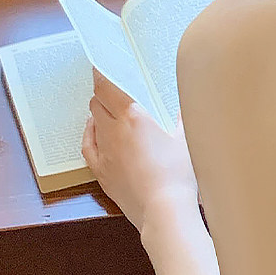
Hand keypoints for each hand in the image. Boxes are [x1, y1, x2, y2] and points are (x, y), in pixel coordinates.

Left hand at [81, 67, 197, 233]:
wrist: (164, 210)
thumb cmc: (178, 175)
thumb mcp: (187, 139)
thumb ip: (181, 119)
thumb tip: (182, 106)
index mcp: (133, 117)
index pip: (107, 86)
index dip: (101, 72)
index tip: (100, 63)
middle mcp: (114, 131)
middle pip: (97, 102)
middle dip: (102, 91)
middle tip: (112, 87)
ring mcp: (105, 152)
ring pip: (92, 121)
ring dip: (98, 111)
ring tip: (108, 107)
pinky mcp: (102, 172)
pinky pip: (88, 146)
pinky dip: (89, 133)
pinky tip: (93, 129)